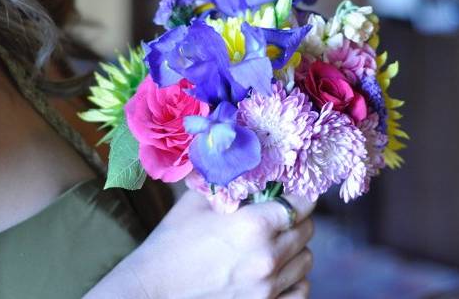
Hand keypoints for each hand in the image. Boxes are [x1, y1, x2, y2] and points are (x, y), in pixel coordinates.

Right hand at [90, 190, 314, 298]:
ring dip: (294, 250)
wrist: (151, 292)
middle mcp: (268, 257)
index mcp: (253, 226)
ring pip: (306, 261)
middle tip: (277, 218)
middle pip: (307, 231)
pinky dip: (294, 280)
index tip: (291, 194)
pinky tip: (276, 273)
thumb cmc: (169, 246)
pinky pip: (300, 291)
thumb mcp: (196, 204)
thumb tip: (246, 171)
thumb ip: (227, 186)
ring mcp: (269, 289)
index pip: (301, 203)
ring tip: (273, 246)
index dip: (299, 195)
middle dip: (295, 220)